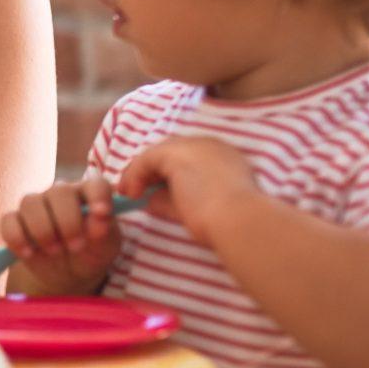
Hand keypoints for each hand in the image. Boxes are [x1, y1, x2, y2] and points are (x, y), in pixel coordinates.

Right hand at [1, 174, 125, 296]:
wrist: (68, 273)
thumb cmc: (90, 253)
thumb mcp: (105, 248)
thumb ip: (104, 232)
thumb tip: (99, 220)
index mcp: (89, 194)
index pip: (95, 184)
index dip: (98, 196)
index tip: (102, 214)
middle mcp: (61, 194)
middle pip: (59, 191)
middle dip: (67, 221)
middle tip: (76, 246)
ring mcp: (36, 205)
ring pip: (30, 202)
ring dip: (42, 230)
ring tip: (54, 251)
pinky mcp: (15, 222)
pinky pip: (8, 220)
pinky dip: (16, 238)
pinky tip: (28, 254)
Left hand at [116, 136, 261, 244]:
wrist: (239, 220)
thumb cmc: (227, 222)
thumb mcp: (199, 208)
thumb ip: (173, 200)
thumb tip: (147, 199)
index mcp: (225, 157)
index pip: (190, 158)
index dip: (169, 173)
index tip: (155, 190)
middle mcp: (211, 145)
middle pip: (173, 151)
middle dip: (153, 169)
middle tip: (137, 190)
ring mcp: (195, 146)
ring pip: (158, 153)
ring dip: (140, 172)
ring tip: (129, 194)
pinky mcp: (177, 154)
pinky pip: (146, 159)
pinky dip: (135, 175)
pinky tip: (131, 194)